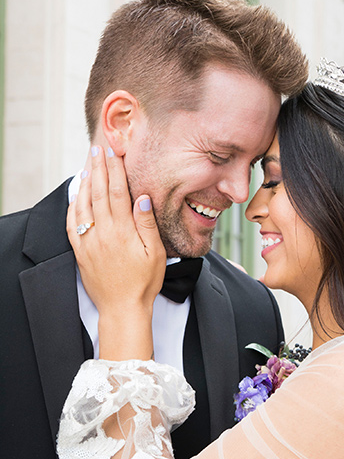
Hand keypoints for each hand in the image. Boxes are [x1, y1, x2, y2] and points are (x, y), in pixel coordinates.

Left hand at [67, 146, 165, 359]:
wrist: (122, 308)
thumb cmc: (144, 282)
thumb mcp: (156, 253)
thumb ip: (147, 224)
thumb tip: (143, 198)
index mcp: (123, 231)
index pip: (118, 192)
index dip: (115, 170)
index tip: (114, 153)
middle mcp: (103, 233)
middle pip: (100, 193)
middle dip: (99, 169)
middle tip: (97, 149)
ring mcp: (89, 242)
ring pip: (84, 205)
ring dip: (86, 183)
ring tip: (88, 166)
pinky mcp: (80, 251)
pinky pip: (73, 223)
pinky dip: (74, 205)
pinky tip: (77, 195)